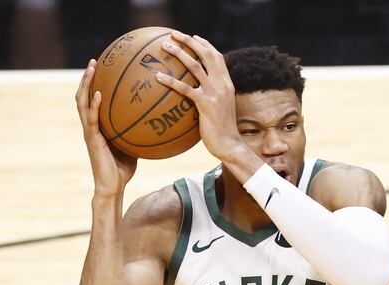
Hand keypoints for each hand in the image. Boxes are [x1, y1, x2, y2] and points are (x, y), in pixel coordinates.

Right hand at [75, 59, 137, 197]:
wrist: (112, 186)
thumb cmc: (123, 169)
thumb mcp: (133, 145)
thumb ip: (138, 131)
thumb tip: (157, 120)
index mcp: (98, 126)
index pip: (93, 100)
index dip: (95, 84)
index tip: (102, 67)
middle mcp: (91, 125)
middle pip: (84, 96)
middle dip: (87, 78)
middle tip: (94, 61)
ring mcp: (89, 131)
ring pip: (82, 102)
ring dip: (85, 84)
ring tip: (91, 68)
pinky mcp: (91, 139)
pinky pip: (91, 118)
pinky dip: (93, 105)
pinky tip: (98, 94)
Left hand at [154, 32, 246, 163]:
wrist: (230, 145)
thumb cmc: (222, 131)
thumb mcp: (220, 110)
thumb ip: (212, 98)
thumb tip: (196, 95)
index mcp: (227, 83)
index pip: (217, 57)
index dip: (205, 45)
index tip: (193, 37)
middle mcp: (222, 84)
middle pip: (206, 54)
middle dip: (190, 41)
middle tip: (174, 34)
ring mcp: (215, 93)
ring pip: (195, 66)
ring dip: (179, 53)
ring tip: (164, 46)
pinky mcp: (206, 104)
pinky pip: (185, 88)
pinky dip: (171, 81)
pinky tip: (158, 77)